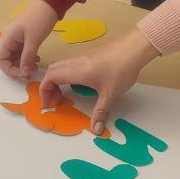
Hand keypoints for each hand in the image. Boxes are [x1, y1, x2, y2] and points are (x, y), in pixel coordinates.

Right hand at [0, 0, 58, 79]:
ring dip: (23, 64)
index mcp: (7, 38)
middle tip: (29, 73)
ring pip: (14, 56)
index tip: (22, 75)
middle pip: (6, 59)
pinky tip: (36, 59)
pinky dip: (27, 58)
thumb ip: (27, 58)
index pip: (0, 59)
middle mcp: (8, 39)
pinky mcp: (23, 37)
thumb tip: (24, 73)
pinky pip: (21, 52)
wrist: (49, 4)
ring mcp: (16, 38)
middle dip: (16, 68)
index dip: (9, 70)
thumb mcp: (33, 40)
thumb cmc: (39, 20)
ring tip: (35, 67)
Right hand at [39, 26, 156, 134]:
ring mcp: (82, 57)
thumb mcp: (110, 94)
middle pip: (51, 71)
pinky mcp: (89, 55)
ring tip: (67, 95)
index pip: (49, 78)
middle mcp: (75, 63)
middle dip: (49, 87)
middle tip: (57, 102)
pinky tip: (80, 85)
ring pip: (61, 66)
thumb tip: (96, 130)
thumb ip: (101, 112)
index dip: (45, 92)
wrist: (134, 48)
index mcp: (76, 71)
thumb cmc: (121, 70)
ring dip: (58, 80)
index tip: (50, 105)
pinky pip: (70, 64)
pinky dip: (66, 75)